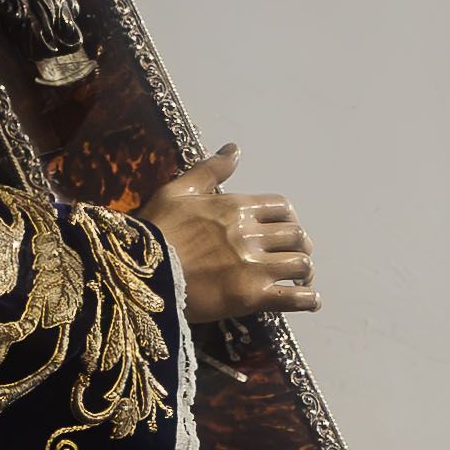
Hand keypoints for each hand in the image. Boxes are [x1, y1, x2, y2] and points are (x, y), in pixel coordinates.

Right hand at [152, 145, 316, 327]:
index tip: (283, 231)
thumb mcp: (176, 190)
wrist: (139, 273)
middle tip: (294, 256)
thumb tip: (235, 149)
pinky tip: (309, 300)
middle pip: (296, 236)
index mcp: (236, 207)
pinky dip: (307, 299)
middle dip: (300, 246)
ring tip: (301, 280)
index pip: (282, 207)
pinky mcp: (252, 297)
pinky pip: (294, 297)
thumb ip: (209, 169)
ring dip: (304, 272)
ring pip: (300, 264)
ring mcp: (254, 266)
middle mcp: (251, 234)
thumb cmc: (154, 231)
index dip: (288, 220)